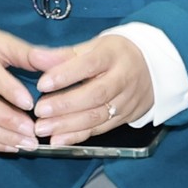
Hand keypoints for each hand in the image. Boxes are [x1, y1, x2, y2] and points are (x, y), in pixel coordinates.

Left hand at [32, 32, 155, 144]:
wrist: (153, 67)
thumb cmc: (113, 55)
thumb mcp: (93, 47)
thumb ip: (63, 55)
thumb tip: (35, 57)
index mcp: (113, 55)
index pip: (90, 64)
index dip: (66, 75)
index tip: (42, 84)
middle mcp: (124, 78)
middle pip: (96, 94)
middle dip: (65, 104)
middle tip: (39, 111)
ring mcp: (127, 100)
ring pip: (98, 115)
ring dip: (68, 124)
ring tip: (42, 128)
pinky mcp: (126, 117)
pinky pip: (101, 129)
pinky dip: (79, 136)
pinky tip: (58, 140)